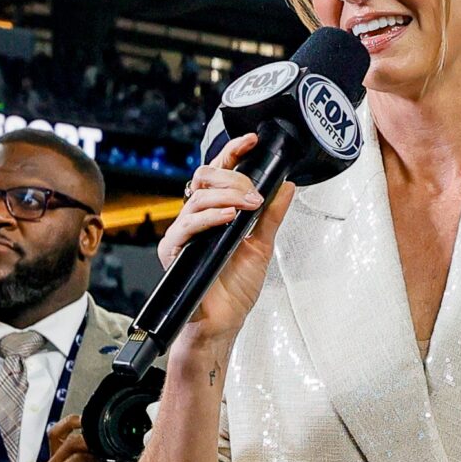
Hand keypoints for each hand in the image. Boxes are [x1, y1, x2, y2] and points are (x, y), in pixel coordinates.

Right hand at [159, 135, 295, 338]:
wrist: (224, 321)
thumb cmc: (236, 288)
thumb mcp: (262, 245)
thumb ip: (271, 215)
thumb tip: (286, 185)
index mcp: (216, 213)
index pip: (219, 173)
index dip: (232, 152)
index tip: (252, 140)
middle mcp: (197, 219)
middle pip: (204, 177)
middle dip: (232, 176)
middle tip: (254, 192)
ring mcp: (184, 233)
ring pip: (197, 197)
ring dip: (228, 196)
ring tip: (249, 205)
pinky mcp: (174, 250)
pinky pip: (187, 225)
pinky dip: (210, 217)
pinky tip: (229, 217)